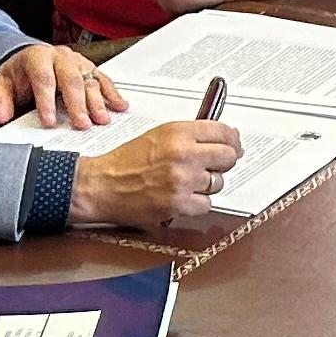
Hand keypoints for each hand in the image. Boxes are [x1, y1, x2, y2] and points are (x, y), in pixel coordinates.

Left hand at [0, 43, 117, 130]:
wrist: (31, 60)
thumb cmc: (19, 75)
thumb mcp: (2, 85)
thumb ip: (0, 100)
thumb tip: (1, 117)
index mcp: (37, 57)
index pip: (43, 78)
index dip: (46, 101)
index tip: (49, 122)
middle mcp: (60, 56)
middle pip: (71, 79)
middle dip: (77, 104)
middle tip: (82, 124)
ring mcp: (78, 62)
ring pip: (90, 80)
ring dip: (98, 101)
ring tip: (102, 120)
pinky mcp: (90, 69)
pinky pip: (103, 80)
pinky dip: (113, 94)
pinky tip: (120, 106)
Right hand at [70, 120, 243, 228]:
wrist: (101, 185)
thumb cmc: (125, 162)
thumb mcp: (158, 135)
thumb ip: (190, 136)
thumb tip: (223, 139)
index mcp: (178, 132)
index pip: (224, 132)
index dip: (233, 140)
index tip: (234, 145)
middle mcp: (183, 154)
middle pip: (228, 157)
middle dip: (224, 163)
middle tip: (213, 166)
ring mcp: (182, 180)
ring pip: (218, 183)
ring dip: (207, 185)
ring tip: (186, 182)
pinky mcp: (179, 203)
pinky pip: (206, 204)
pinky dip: (196, 204)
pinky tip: (181, 197)